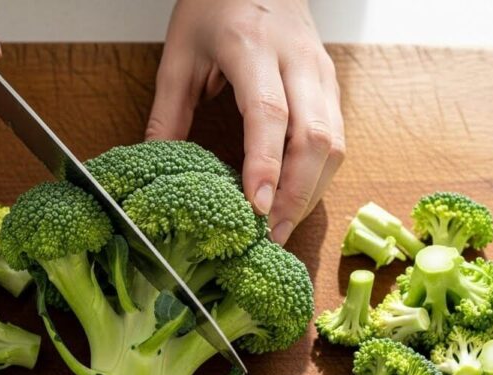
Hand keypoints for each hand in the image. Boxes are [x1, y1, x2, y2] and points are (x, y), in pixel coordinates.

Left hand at [147, 0, 344, 243]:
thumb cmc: (215, 6)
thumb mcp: (179, 54)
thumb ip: (167, 113)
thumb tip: (154, 165)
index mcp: (252, 46)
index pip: (268, 113)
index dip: (265, 164)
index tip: (254, 206)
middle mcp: (297, 59)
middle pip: (315, 136)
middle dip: (296, 194)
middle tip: (269, 234)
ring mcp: (322, 71)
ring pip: (335, 142)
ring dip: (311, 191)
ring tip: (280, 226)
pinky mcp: (332, 83)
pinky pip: (338, 137)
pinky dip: (319, 175)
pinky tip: (295, 198)